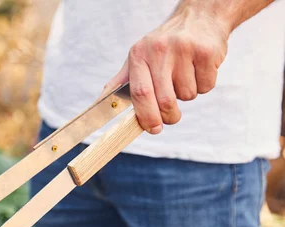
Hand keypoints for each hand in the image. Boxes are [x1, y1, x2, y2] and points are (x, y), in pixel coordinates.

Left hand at [102, 6, 229, 133]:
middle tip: (171, 116)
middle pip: (164, 100)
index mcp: (138, 55)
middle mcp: (159, 50)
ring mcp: (184, 50)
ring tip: (185, 76)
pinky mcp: (206, 52)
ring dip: (187, 95)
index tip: (153, 129)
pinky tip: (198, 68)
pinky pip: (205, 86)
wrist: (199, 18)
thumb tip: (100, 105)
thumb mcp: (138, 58)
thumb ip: (119, 83)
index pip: (140, 93)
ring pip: (187, 95)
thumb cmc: (163, 46)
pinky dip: (204, 85)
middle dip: (169, 116)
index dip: (146, 116)